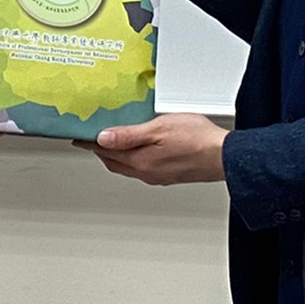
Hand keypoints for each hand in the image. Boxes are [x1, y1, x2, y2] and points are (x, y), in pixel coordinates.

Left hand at [81, 112, 228, 184]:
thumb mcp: (159, 128)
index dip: (91, 143)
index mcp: (140, 162)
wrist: (224, 156)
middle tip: (91, 139)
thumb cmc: (197, 140)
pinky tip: (138, 149)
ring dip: (116, 155)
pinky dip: (132, 158)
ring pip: (128, 166)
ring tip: (111, 141)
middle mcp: (146, 172)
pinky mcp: (169, 174)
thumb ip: (129, 135)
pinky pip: (142, 167)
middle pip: (114, 162)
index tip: (79, 138)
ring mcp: (158, 175)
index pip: (106, 152)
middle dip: (101, 150)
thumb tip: (103, 138)